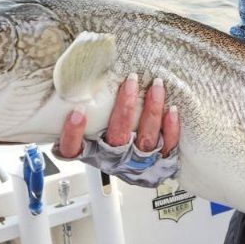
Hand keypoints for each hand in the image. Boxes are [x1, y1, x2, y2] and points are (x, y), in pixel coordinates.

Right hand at [53, 74, 181, 187]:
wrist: (143, 169)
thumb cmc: (114, 139)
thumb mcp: (96, 128)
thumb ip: (91, 107)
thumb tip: (84, 74)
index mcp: (92, 152)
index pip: (72, 149)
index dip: (72, 134)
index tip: (78, 111)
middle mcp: (114, 159)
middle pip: (117, 136)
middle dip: (125, 107)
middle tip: (130, 81)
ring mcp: (138, 162)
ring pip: (145, 138)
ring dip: (152, 110)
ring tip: (156, 86)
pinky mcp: (160, 162)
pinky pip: (168, 146)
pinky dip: (171, 128)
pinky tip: (172, 110)